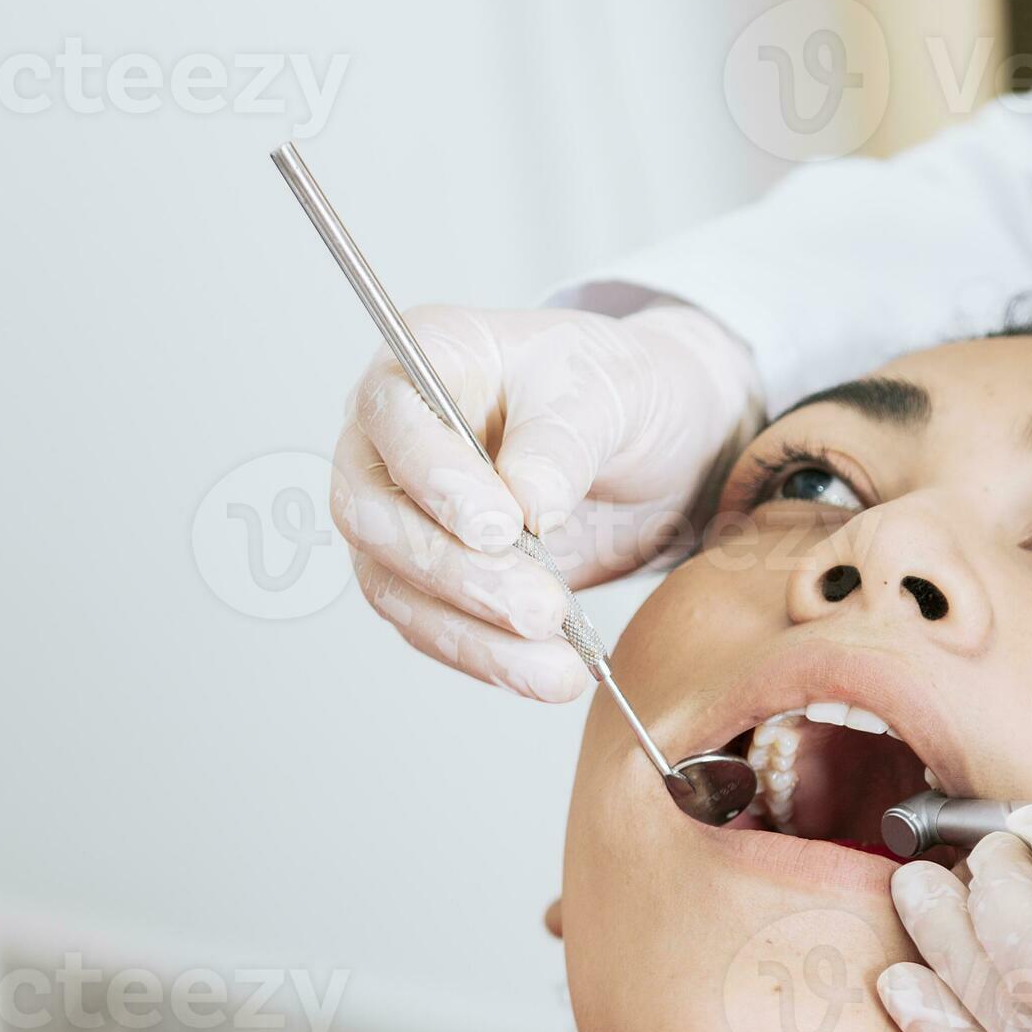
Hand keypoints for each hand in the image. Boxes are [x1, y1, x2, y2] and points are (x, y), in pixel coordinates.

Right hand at [330, 304, 760, 699]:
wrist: (657, 442)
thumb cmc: (622, 390)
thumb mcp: (613, 391)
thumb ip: (565, 440)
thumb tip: (527, 502)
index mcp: (429, 356)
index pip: (392, 416)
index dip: (435, 478)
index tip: (500, 527)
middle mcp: (394, 437)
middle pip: (374, 514)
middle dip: (455, 572)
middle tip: (539, 607)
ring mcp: (404, 511)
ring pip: (396, 586)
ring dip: (473, 635)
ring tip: (557, 667)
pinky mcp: (431, 576)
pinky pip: (433, 626)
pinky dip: (487, 658)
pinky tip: (545, 675)